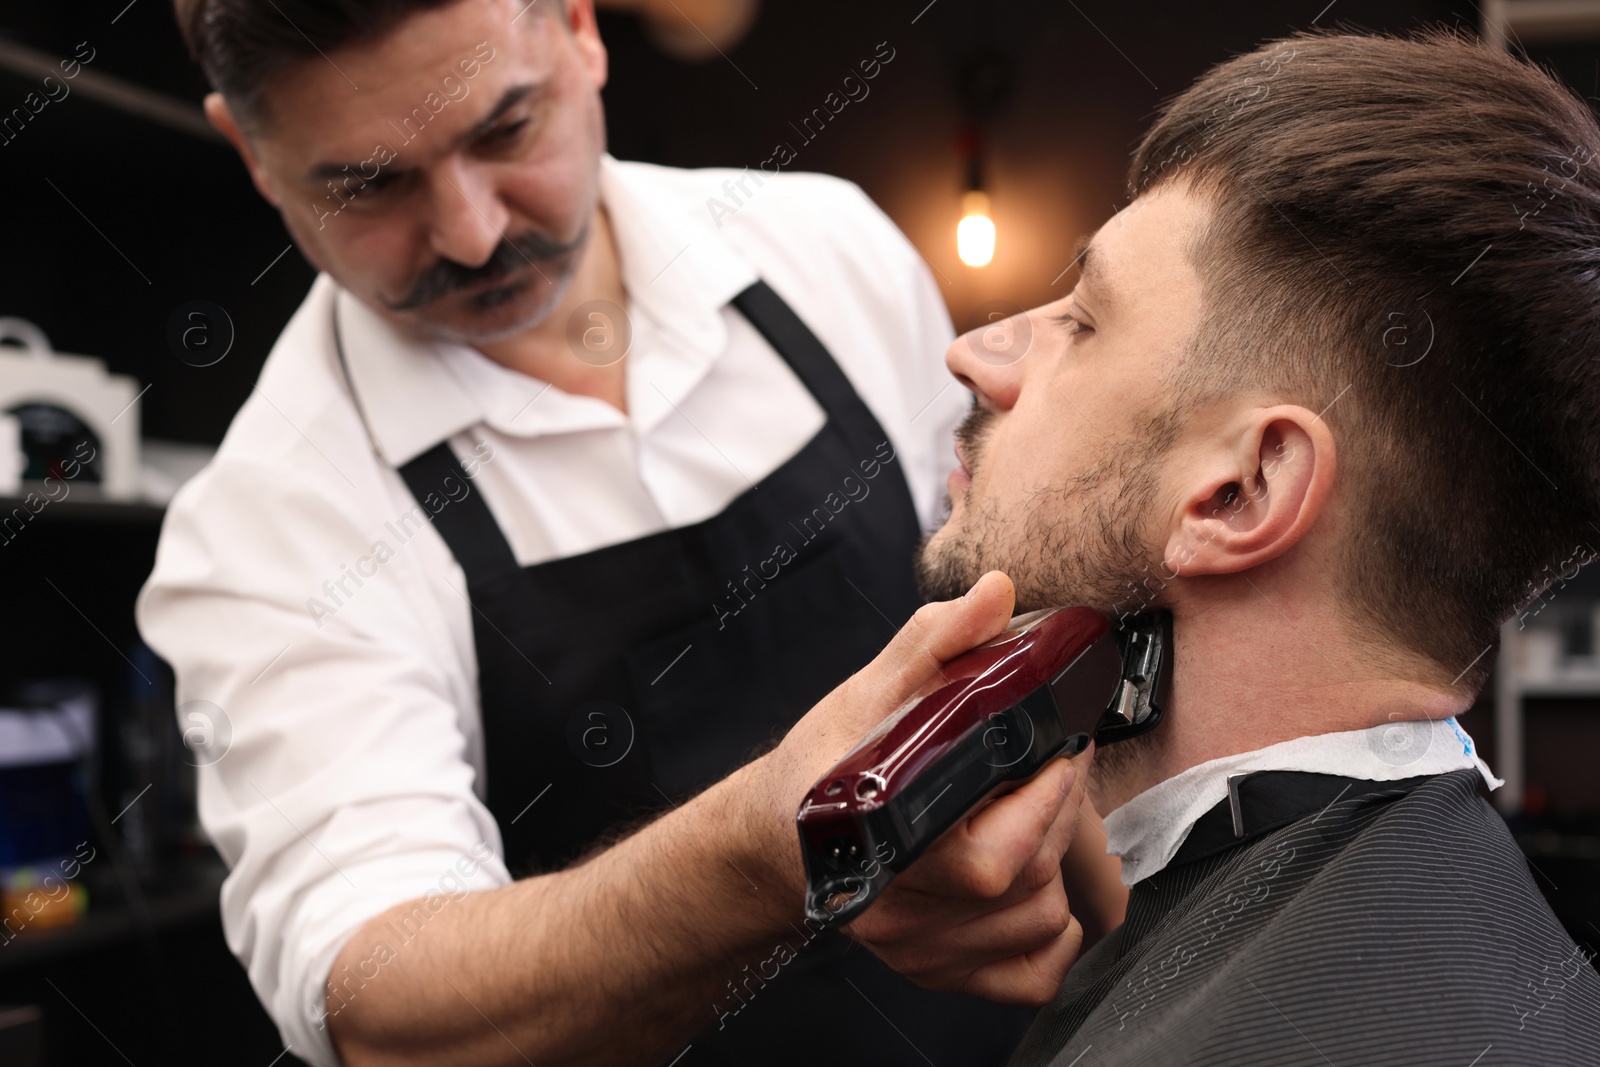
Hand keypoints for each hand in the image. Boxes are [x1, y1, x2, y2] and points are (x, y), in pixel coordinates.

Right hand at [744, 570, 1088, 1003]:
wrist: (774, 837)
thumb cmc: (819, 769)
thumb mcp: (868, 692)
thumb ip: (936, 643)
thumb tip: (996, 595)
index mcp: (881, 840)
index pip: (995, 858)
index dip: (1047, 799)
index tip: (1060, 745)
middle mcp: (897, 908)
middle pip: (1027, 883)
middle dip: (1061, 812)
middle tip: (1057, 765)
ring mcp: (918, 948)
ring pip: (1039, 926)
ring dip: (1060, 867)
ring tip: (1039, 816)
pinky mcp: (937, 970)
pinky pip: (1030, 976)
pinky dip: (1054, 934)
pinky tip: (1035, 886)